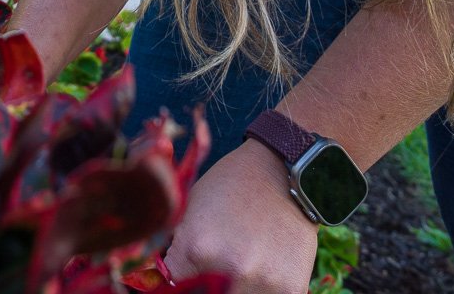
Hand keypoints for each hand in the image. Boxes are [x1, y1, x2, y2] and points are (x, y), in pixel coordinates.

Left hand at [163, 141, 318, 293]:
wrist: (282, 171)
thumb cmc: (231, 185)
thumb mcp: (190, 209)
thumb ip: (177, 248)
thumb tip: (162, 278)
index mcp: (197, 248)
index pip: (173, 286)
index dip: (177, 279)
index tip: (183, 273)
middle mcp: (231, 270)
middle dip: (206, 284)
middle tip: (216, 264)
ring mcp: (264, 282)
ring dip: (236, 287)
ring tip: (243, 261)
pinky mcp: (292, 289)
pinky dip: (262, 288)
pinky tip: (263, 267)